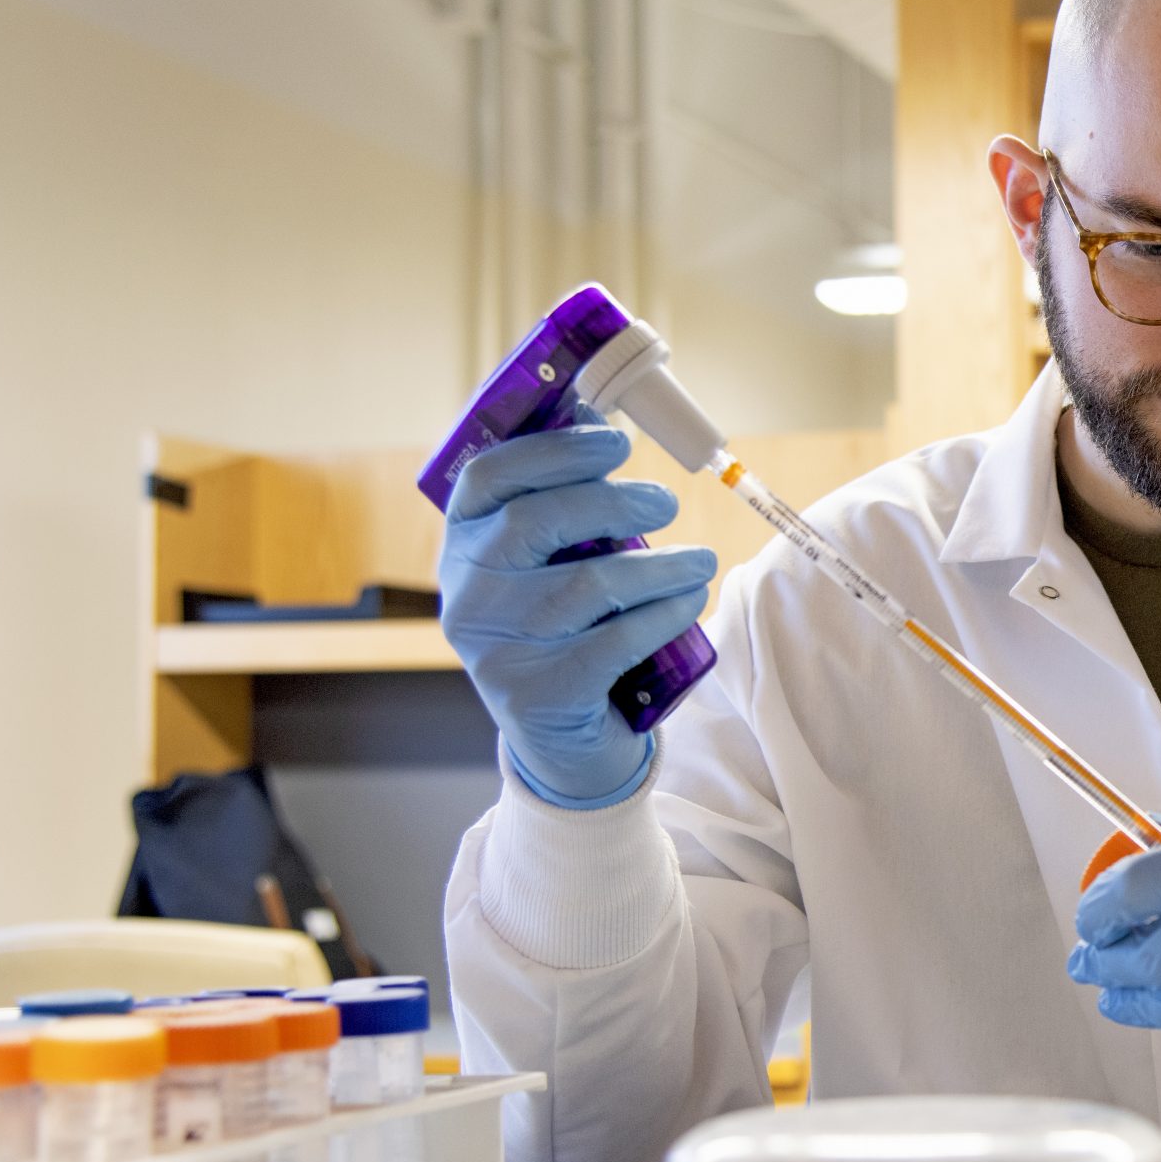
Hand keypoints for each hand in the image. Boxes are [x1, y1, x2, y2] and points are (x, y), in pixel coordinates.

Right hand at [438, 420, 717, 806]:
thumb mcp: (545, 566)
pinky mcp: (543, 695)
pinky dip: (666, 613)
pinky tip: (689, 601)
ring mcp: (499, 650)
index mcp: (461, 547)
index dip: (554, 449)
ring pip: (591, 584)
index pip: (488, 478)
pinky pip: (618, 639)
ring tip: (700, 562)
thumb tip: (596, 419)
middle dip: (614, 501)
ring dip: (661, 564)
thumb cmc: (562, 630)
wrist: (561, 742)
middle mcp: (468, 596)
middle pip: (537, 521)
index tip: (615, 441)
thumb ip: (559, 505)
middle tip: (665, 501)